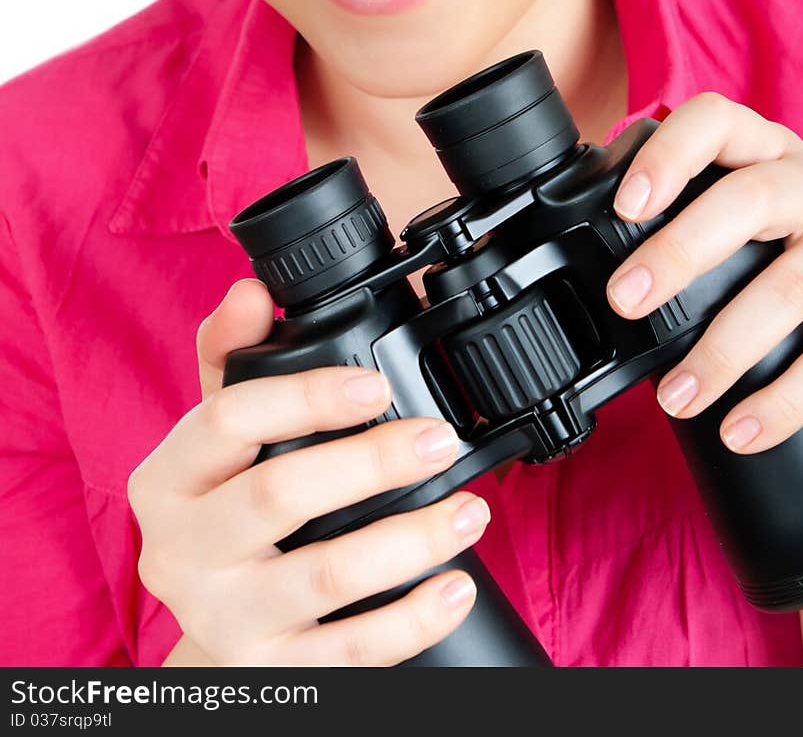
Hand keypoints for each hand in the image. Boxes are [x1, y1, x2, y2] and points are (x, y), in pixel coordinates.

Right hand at [128, 278, 489, 665]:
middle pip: (279, 494)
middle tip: (438, 437)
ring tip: (471, 509)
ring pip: (326, 575)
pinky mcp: (276, 675)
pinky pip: (353, 652)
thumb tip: (252, 291)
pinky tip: (456, 585)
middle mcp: (183, 552)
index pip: (227, 420)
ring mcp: (228, 619)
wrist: (216, 636)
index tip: (375, 382)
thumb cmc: (223, 511)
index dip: (305, 394)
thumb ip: (235, 357)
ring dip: (411, 538)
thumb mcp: (216, 438)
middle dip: (371, 462)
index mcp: (166, 479)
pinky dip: (414, 618)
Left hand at [605, 92, 802, 451]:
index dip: (670, 154)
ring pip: (788, 288)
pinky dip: (780, 402)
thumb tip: (589, 262)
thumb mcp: (742, 215)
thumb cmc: (786, 249)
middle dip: (679, 252)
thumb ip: (684, 218)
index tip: (626, 206)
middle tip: (625, 301)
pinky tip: (740, 429)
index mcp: (771, 153)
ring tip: (675, 395)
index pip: (719, 121)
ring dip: (721, 349)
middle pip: (751, 200)